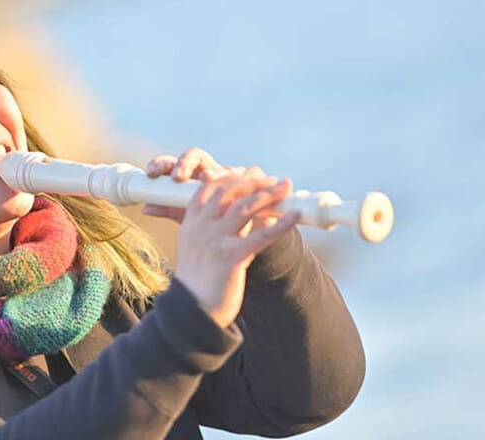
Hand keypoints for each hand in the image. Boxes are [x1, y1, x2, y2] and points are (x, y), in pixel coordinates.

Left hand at [142, 146, 275, 227]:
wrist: (233, 228)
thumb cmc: (203, 218)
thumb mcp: (183, 214)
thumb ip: (167, 208)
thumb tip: (145, 208)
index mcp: (187, 175)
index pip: (172, 163)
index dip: (162, 164)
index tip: (152, 172)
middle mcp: (206, 169)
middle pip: (195, 156)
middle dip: (185, 164)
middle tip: (179, 177)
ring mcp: (228, 174)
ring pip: (221, 166)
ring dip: (214, 171)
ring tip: (207, 178)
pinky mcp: (250, 181)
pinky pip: (250, 174)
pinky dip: (248, 178)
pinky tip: (247, 183)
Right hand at [174, 171, 298, 327]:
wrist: (192, 311)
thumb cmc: (198, 282)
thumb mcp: (196, 248)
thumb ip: (212, 228)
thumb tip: (239, 212)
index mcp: (191, 224)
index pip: (209, 189)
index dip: (231, 178)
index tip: (249, 174)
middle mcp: (201, 228)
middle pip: (229, 192)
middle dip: (253, 182)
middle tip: (272, 179)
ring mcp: (215, 241)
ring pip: (244, 208)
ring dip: (268, 194)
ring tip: (285, 187)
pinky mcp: (231, 258)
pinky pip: (260, 237)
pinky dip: (280, 225)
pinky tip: (294, 215)